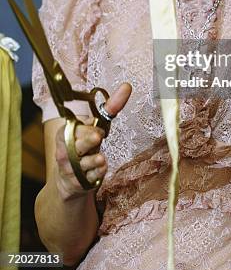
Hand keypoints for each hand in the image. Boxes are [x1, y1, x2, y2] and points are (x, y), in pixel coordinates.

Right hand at [54, 82, 131, 199]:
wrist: (70, 180)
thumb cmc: (85, 146)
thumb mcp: (94, 126)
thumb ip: (109, 108)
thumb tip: (127, 86)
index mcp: (64, 134)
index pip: (72, 130)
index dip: (85, 129)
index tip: (98, 130)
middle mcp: (64, 151)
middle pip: (74, 146)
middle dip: (87, 141)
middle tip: (97, 136)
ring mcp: (70, 169)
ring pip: (83, 164)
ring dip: (95, 160)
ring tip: (101, 158)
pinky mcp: (77, 183)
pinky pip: (90, 178)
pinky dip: (98, 173)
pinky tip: (102, 168)